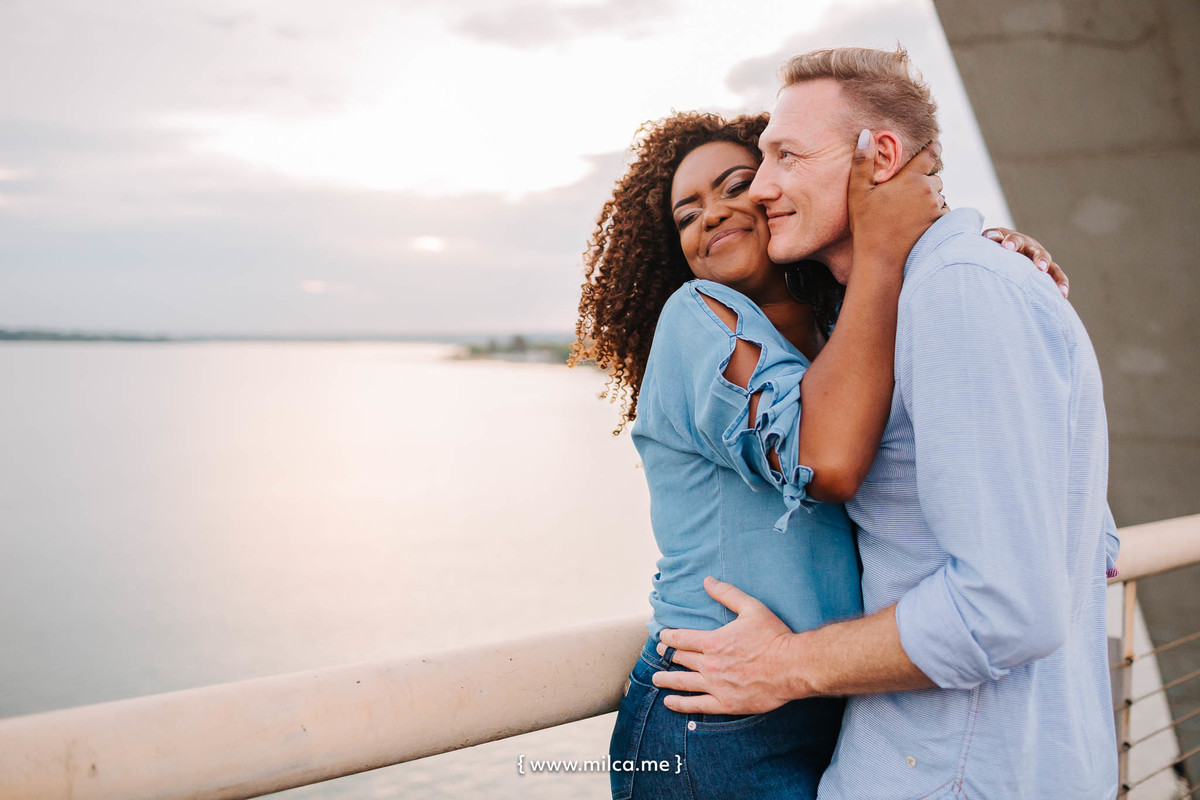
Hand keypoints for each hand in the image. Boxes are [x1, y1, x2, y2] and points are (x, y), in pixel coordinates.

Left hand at [651, 576, 805, 714]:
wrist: (792, 667)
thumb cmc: (774, 636)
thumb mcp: (752, 608)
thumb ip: (727, 594)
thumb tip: (707, 581)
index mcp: (713, 642)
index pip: (681, 638)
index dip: (668, 636)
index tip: (662, 635)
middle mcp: (710, 664)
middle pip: (680, 659)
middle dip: (667, 654)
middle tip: (659, 653)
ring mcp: (716, 686)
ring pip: (683, 682)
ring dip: (666, 679)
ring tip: (656, 678)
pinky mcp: (726, 703)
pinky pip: (697, 705)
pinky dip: (681, 704)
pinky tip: (670, 702)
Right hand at [847, 132, 945, 268]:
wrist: (881, 259)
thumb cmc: (866, 225)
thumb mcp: (858, 192)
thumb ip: (862, 162)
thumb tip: (865, 134)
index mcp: (911, 178)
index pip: (931, 154)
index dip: (934, 148)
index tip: (936, 144)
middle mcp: (928, 191)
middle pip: (935, 178)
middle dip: (926, 182)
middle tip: (908, 192)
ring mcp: (936, 209)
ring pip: (939, 197)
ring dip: (931, 200)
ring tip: (912, 211)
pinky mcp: (940, 225)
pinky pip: (943, 214)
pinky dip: (935, 216)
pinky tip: (918, 223)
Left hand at [983, 227, 1069, 297]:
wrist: (1009, 247)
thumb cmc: (997, 245)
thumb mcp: (994, 239)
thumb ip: (992, 237)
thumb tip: (988, 236)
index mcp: (1017, 240)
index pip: (1015, 240)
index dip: (1012, 243)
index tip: (1006, 247)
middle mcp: (1033, 249)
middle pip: (1038, 253)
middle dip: (1040, 259)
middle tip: (1040, 267)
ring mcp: (1042, 260)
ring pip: (1052, 266)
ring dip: (1054, 276)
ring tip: (1058, 287)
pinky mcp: (1048, 271)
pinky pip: (1057, 277)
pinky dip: (1060, 284)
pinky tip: (1063, 295)